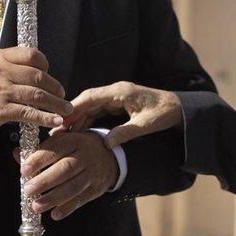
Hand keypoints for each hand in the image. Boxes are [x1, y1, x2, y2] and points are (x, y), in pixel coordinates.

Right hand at [0, 47, 72, 139]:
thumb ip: (10, 65)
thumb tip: (38, 70)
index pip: (32, 55)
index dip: (47, 65)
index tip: (51, 76)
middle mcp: (0, 71)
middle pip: (38, 76)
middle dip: (56, 88)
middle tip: (63, 96)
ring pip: (36, 95)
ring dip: (55, 104)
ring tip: (64, 110)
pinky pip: (28, 113)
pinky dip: (44, 118)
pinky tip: (53, 121)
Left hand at [18, 130, 119, 219]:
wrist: (110, 155)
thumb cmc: (78, 149)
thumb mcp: (63, 142)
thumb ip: (40, 149)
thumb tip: (16, 154)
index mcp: (73, 140)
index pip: (55, 149)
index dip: (39, 160)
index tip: (24, 170)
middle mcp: (84, 156)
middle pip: (64, 169)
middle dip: (45, 181)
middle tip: (28, 190)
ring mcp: (91, 173)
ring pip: (72, 186)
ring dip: (53, 198)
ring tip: (36, 206)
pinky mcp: (95, 188)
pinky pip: (81, 199)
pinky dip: (68, 208)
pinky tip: (55, 214)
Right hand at [56, 81, 183, 147]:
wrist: (178, 108)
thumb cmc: (164, 114)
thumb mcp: (147, 125)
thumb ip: (126, 133)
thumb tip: (106, 144)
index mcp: (121, 92)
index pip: (91, 97)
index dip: (74, 109)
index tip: (61, 121)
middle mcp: (116, 91)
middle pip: (87, 100)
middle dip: (71, 114)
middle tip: (56, 129)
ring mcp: (116, 96)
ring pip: (90, 105)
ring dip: (77, 118)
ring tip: (63, 133)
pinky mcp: (117, 102)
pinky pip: (97, 109)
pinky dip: (87, 119)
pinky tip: (78, 131)